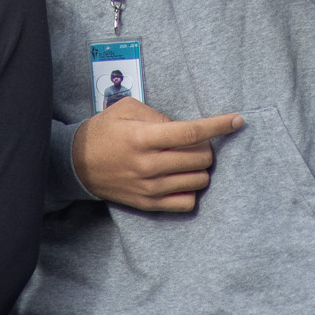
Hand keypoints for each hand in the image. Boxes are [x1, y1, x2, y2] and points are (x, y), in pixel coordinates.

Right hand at [73, 97, 243, 211]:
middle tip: (194, 143)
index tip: (237, 120)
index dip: (218, 125)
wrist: (76, 164)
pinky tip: (180, 179)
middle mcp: (149, 165)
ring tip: (186, 161)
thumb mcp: (126, 110)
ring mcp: (150, 188)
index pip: (191, 133)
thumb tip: (185, 129)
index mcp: (143, 138)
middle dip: (206, 148)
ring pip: (199, 181)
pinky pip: (188, 202)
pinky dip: (191, 189)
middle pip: (201, 158)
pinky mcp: (149, 204)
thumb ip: (158, 115)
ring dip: (200, 169)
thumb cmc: (104, 131)